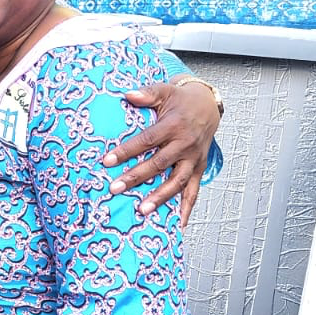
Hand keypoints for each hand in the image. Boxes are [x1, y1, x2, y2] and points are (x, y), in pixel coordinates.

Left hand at [102, 76, 220, 225]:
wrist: (208, 104)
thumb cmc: (181, 99)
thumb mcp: (165, 90)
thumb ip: (147, 93)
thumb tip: (128, 95)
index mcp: (173, 125)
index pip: (147, 140)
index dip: (127, 151)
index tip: (107, 161)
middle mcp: (185, 144)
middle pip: (159, 164)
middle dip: (137, 177)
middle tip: (115, 189)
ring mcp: (193, 158)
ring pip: (178, 181)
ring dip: (161, 198)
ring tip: (143, 210)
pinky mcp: (199, 168)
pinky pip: (194, 190)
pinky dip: (187, 208)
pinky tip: (179, 223)